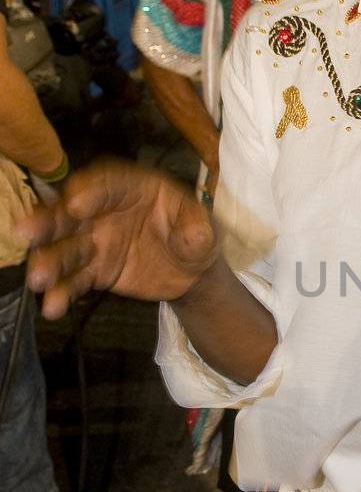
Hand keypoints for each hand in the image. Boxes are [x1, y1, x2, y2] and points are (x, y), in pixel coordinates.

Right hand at [16, 161, 218, 319]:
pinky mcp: (94, 270)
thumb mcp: (205, 230)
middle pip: (71, 213)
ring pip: (66, 248)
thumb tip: (196, 233)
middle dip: (48, 222)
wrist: (191, 272)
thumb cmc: (196, 237)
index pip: (107, 184)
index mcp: (133, 189)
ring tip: (37, 280)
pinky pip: (74, 280)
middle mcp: (106, 211)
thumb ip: (198, 230)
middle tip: (25, 233)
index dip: (90, 191)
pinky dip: (62, 292)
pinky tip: (52, 307)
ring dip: (48, 262)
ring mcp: (96, 241)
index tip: (75, 204)